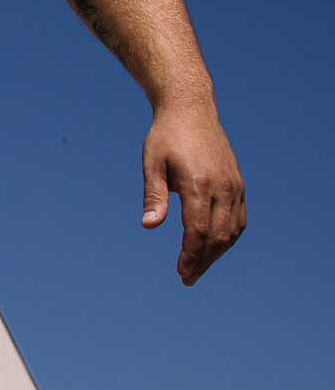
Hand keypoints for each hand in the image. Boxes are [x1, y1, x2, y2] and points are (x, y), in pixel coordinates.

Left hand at [143, 100, 245, 283]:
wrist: (192, 111)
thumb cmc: (166, 137)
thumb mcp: (152, 163)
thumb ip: (154, 196)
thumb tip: (150, 226)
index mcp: (200, 184)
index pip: (199, 231)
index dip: (191, 255)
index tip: (181, 272)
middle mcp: (223, 188)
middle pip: (218, 236)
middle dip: (203, 261)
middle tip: (187, 278)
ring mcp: (235, 186)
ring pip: (233, 231)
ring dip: (217, 253)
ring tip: (198, 268)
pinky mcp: (238, 185)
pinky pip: (240, 219)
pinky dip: (229, 238)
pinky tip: (215, 247)